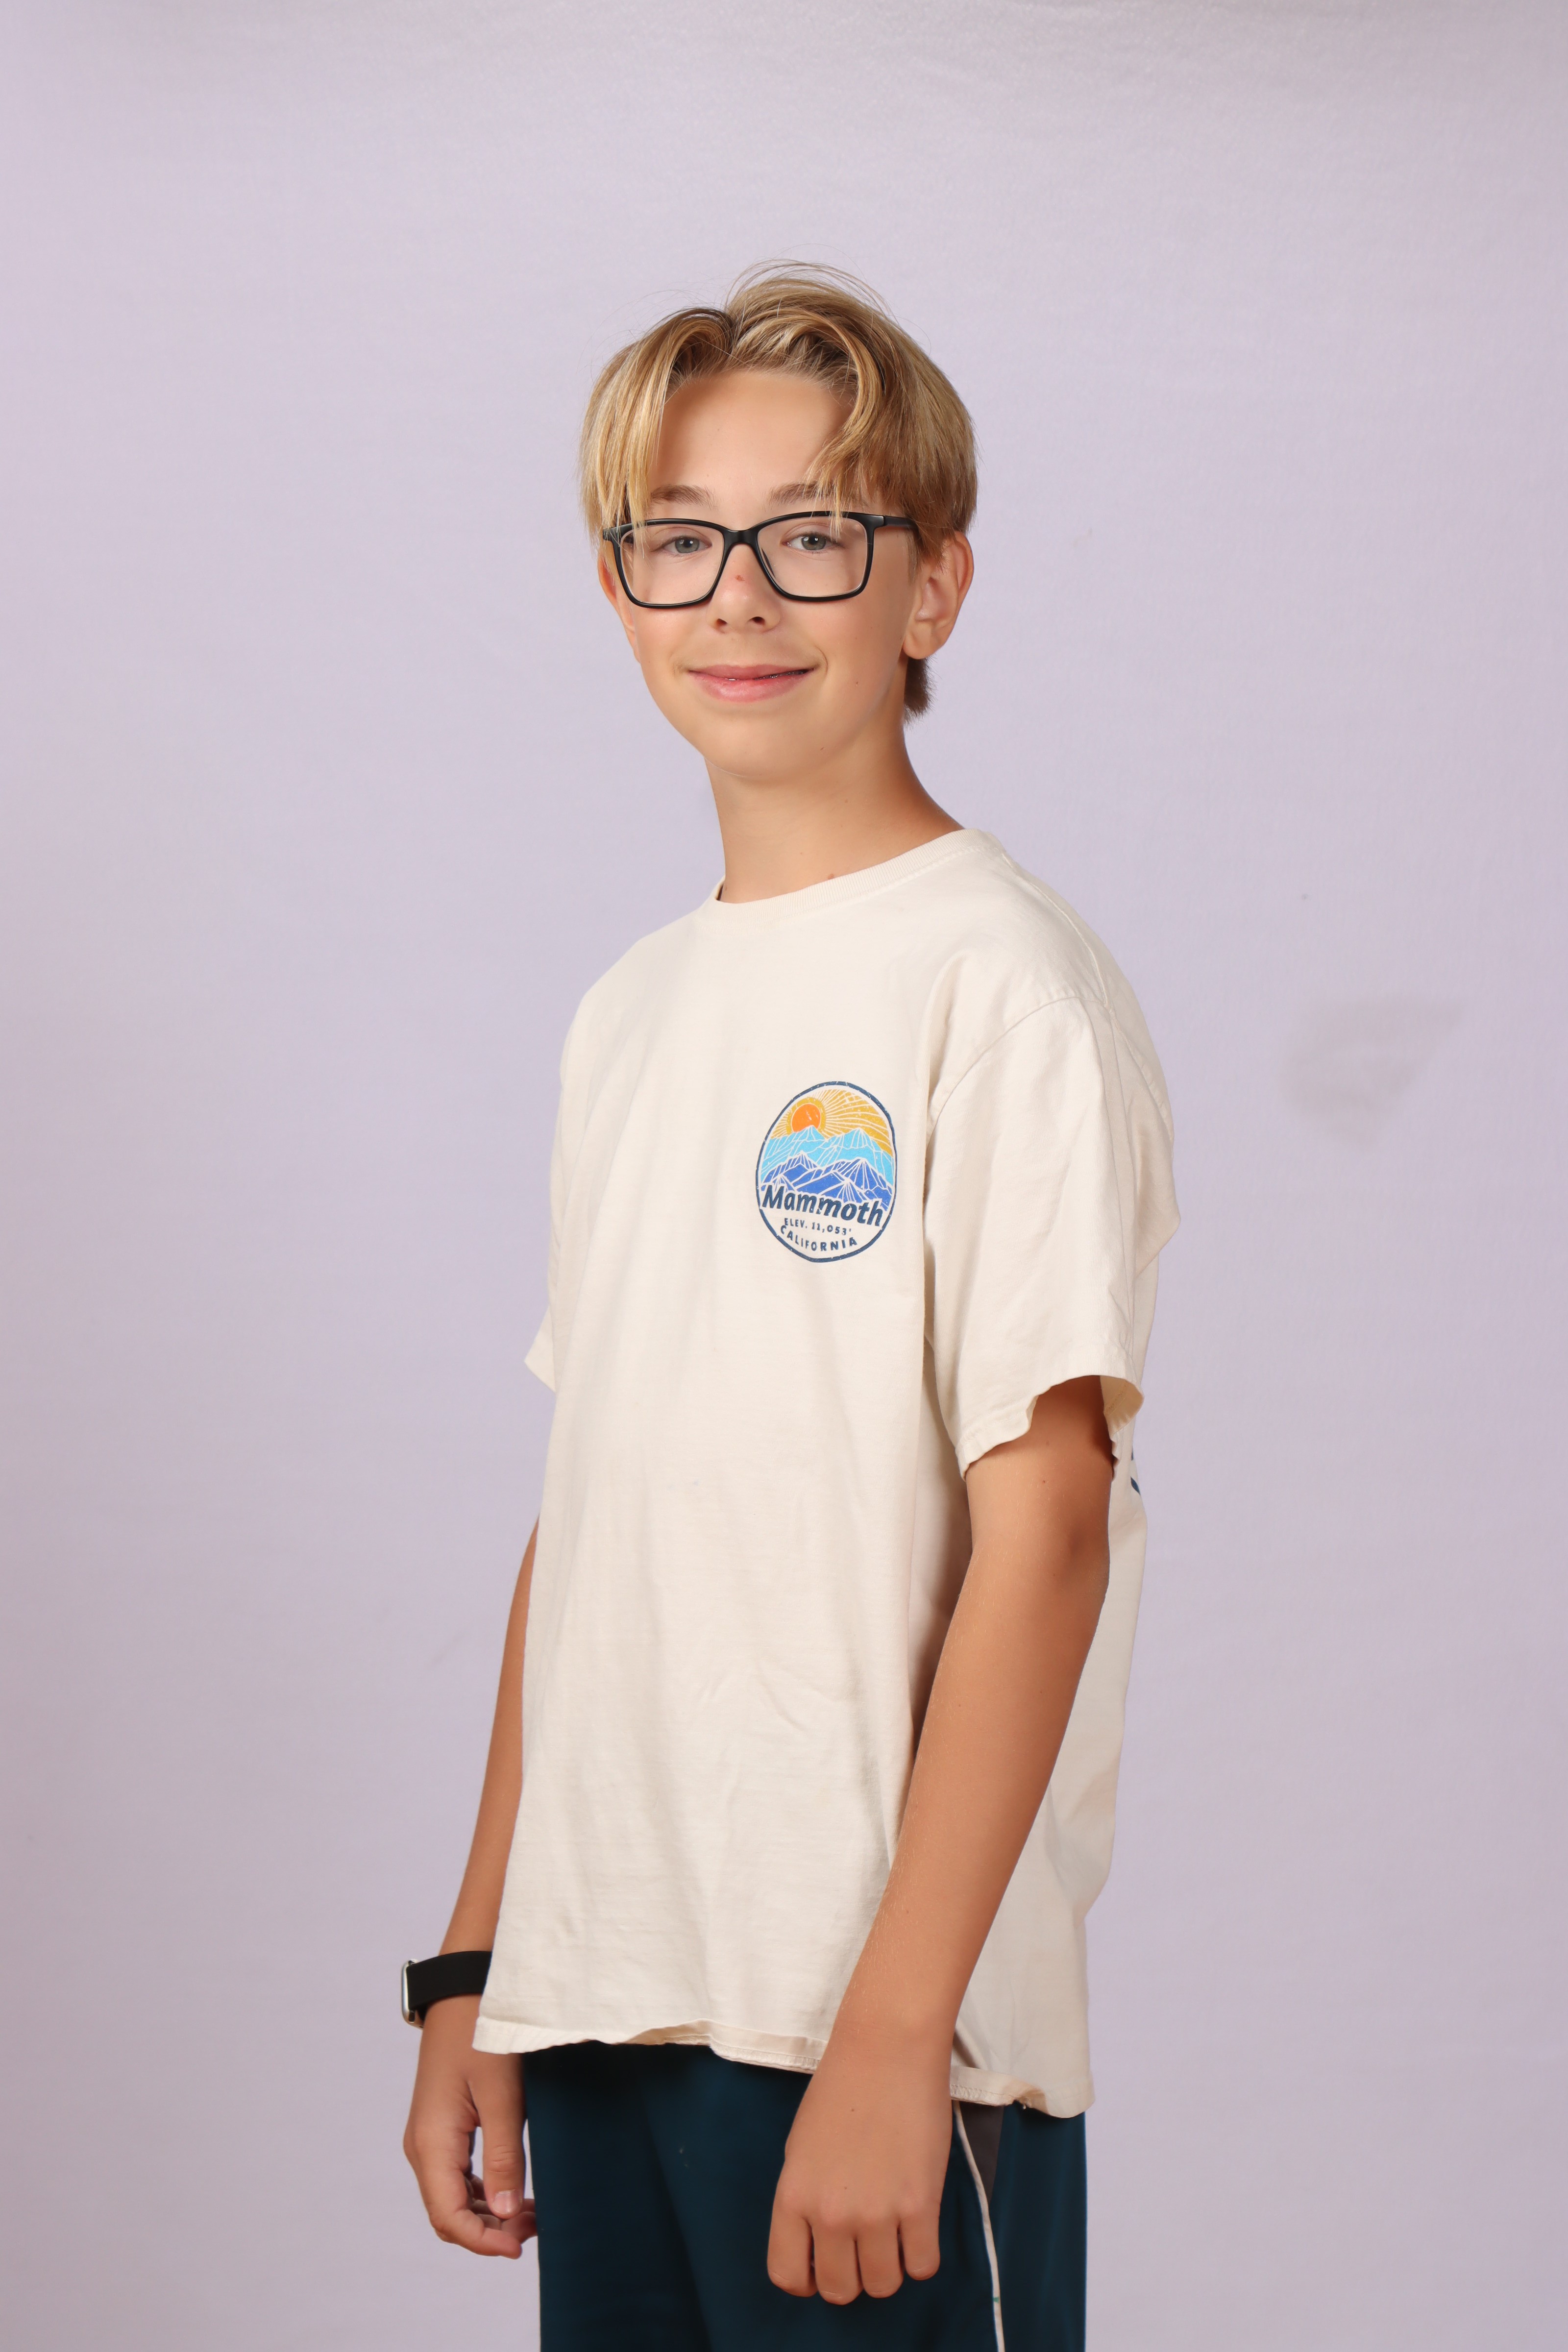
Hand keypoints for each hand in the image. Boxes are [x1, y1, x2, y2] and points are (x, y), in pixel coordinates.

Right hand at [403, 1995, 535, 2256]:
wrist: (464, 1989)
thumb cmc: (482, 2033)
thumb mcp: (501, 2095)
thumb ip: (504, 2156)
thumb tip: (505, 2216)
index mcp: (431, 2142)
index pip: (449, 2217)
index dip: (482, 2242)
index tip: (519, 2248)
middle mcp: (422, 2146)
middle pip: (448, 2214)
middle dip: (488, 2232)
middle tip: (535, 2229)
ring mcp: (430, 2137)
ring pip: (452, 2198)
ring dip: (488, 2215)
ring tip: (533, 2214)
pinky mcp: (442, 2128)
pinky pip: (456, 2177)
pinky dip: (483, 2193)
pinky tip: (515, 2191)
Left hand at [766, 2020, 950, 2302]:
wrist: (886, 2048)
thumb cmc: (841, 2088)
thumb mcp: (800, 2147)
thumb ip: (805, 2199)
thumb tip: (819, 2243)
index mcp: (793, 2196)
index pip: (788, 2275)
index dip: (808, 2279)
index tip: (823, 2264)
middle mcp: (830, 2213)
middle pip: (840, 2290)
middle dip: (852, 2274)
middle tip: (864, 2244)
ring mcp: (876, 2213)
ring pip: (883, 2286)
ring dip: (889, 2266)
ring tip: (894, 2231)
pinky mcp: (920, 2205)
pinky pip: (923, 2267)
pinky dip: (921, 2254)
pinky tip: (918, 2225)